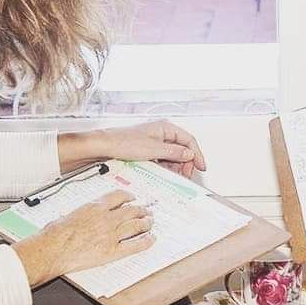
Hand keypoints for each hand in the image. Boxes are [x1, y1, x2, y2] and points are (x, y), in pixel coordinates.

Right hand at [14, 191, 154, 286]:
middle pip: (132, 210)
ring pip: (137, 225)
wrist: (50, 250)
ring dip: (146, 223)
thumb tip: (84, 217)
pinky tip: (151, 239)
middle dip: (142, 210)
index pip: (118, 196)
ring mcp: (111, 235)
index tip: (132, 198)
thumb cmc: (53, 234)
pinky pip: (135, 245)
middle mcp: (106, 218)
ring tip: (150, 223)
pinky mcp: (112, 251)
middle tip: (146, 212)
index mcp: (95, 207)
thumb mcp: (68, 215)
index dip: (129, 196)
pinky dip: (146, 241)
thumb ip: (83, 214)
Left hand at [59, 121, 206, 178]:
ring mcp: (155, 141)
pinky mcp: (148, 149)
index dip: (197, 154)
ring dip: (176, 166)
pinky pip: (163, 158)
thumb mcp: (154, 149)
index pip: (189, 140)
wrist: (104, 147)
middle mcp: (162, 133)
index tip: (201, 166)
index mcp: (166, 128)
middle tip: (186, 175)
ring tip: (175, 176)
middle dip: (186, 162)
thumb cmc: (124, 143)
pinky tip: (164, 173)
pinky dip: (166, 166)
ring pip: (173, 155)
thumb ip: (174, 152)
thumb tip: (189, 154)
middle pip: (182, 148)